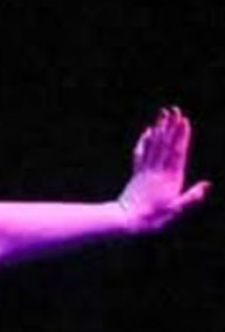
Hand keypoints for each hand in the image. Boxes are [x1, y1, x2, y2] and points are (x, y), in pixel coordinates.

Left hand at [117, 107, 207, 232]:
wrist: (125, 221)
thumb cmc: (153, 219)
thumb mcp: (175, 212)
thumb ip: (191, 198)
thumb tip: (207, 184)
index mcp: (169, 179)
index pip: (177, 153)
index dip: (181, 137)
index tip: (184, 121)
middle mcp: (157, 171)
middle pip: (166, 145)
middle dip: (172, 127)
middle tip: (175, 110)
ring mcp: (146, 171)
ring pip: (154, 146)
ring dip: (160, 129)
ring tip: (163, 114)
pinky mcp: (137, 174)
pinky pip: (141, 154)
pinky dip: (145, 141)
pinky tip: (148, 131)